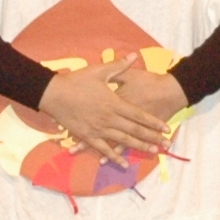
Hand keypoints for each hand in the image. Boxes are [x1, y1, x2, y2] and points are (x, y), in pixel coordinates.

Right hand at [38, 62, 175, 155]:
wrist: (54, 94)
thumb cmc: (76, 81)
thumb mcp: (99, 71)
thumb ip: (119, 66)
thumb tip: (135, 56)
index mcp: (114, 103)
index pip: (138, 115)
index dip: (153, 122)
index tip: (166, 128)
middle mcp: (109, 118)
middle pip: (134, 130)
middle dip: (151, 137)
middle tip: (165, 145)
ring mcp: (98, 129)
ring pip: (122, 141)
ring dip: (138, 147)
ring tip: (152, 152)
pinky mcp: (88, 136)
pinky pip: (103, 149)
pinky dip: (114, 156)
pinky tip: (124, 164)